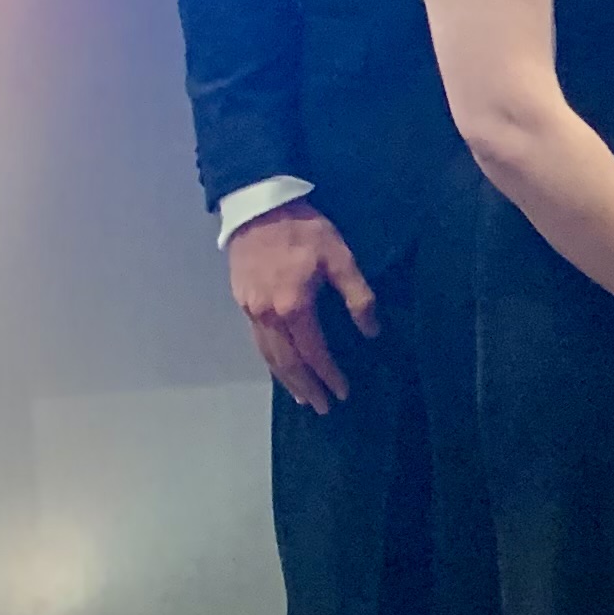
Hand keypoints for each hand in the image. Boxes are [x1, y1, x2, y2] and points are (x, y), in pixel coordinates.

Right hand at [228, 200, 377, 411]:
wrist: (257, 207)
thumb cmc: (305, 230)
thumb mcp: (340, 257)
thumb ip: (358, 296)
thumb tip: (371, 331)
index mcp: (294, 306)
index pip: (314, 351)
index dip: (329, 374)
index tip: (342, 392)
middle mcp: (268, 315)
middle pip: (287, 362)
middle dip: (306, 386)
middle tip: (321, 407)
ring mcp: (251, 310)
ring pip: (268, 355)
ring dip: (286, 379)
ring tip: (301, 396)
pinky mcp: (242, 302)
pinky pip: (258, 342)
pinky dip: (271, 360)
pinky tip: (281, 367)